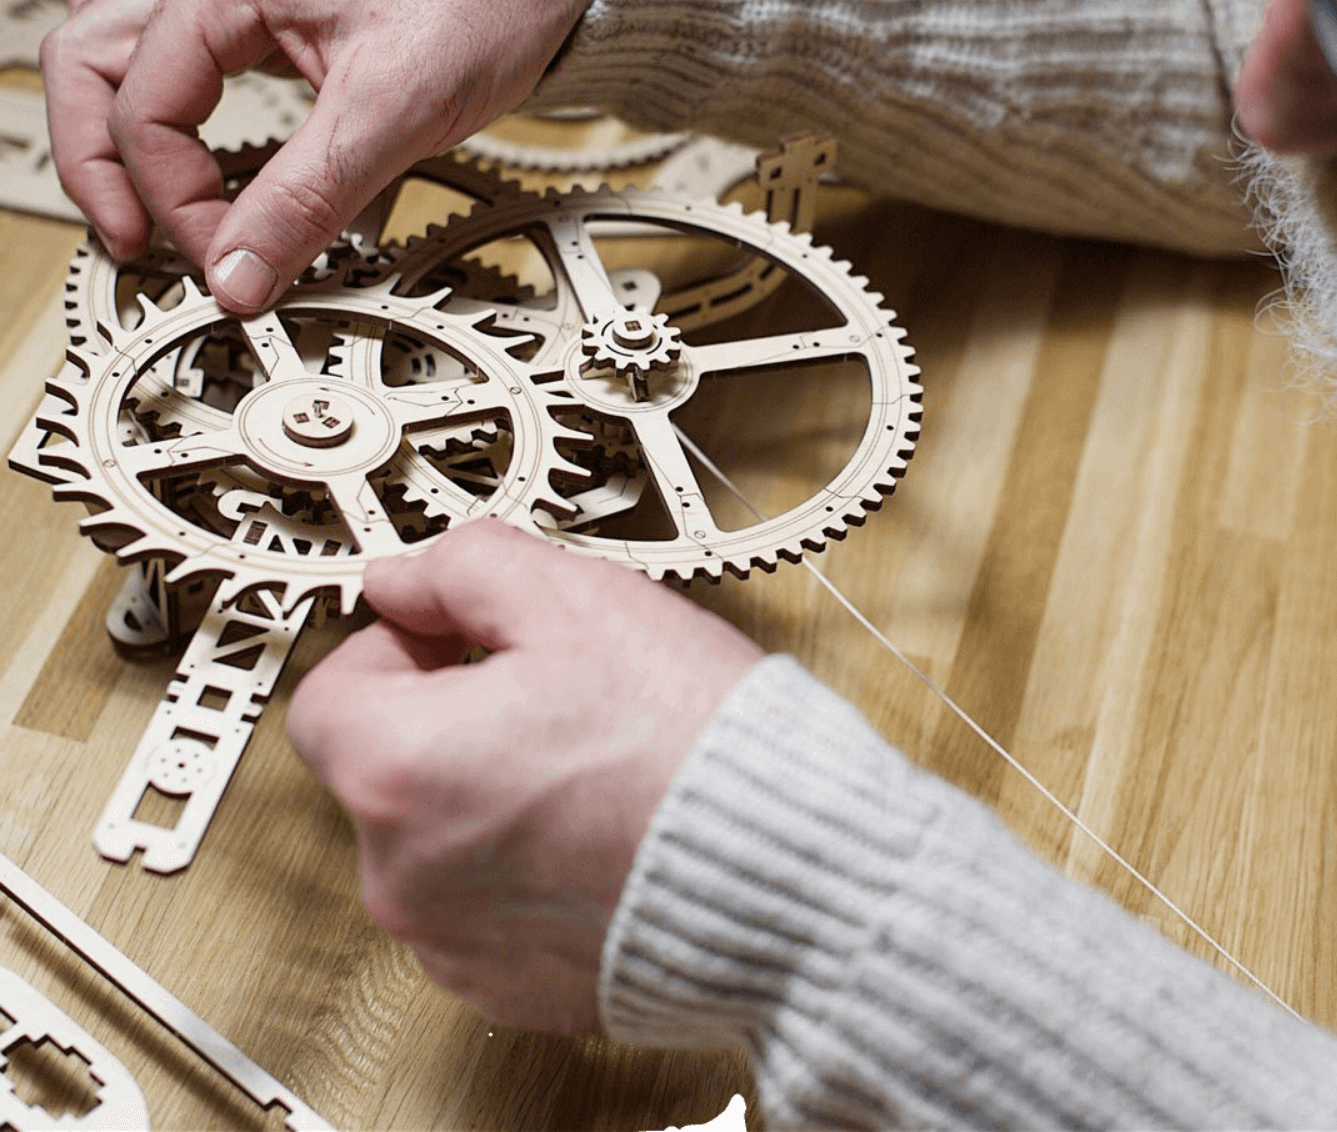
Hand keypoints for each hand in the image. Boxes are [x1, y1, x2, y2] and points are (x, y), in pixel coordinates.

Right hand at [40, 0, 598, 310]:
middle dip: (98, 161)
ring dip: (118, 125)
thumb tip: (239, 275)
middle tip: (135, 242)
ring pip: (118, 46)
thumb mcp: (393, 110)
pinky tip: (208, 151)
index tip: (228, 265)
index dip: (176, 204)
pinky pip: (181, 50)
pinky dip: (171, 104)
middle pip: (87, 62)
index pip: (144, 110)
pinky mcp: (277, 8)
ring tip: (149, 204)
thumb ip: (305, 198)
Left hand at [285, 521, 762, 1032]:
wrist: (790, 867)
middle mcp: (404, 872)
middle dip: (451, 714)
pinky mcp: (512, 985)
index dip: (393, 645)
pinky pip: (486, 902)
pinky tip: (601, 822)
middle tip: (547, 686)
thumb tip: (405, 577)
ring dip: (487, 790)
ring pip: (437, 835)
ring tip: (591, 759)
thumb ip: (464, 566)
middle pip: (386, 763)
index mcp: (399, 768)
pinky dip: (525, 862)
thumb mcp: (574, 599)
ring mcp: (455, 941)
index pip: (331, 692)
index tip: (454, 635)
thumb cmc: (690, 741)